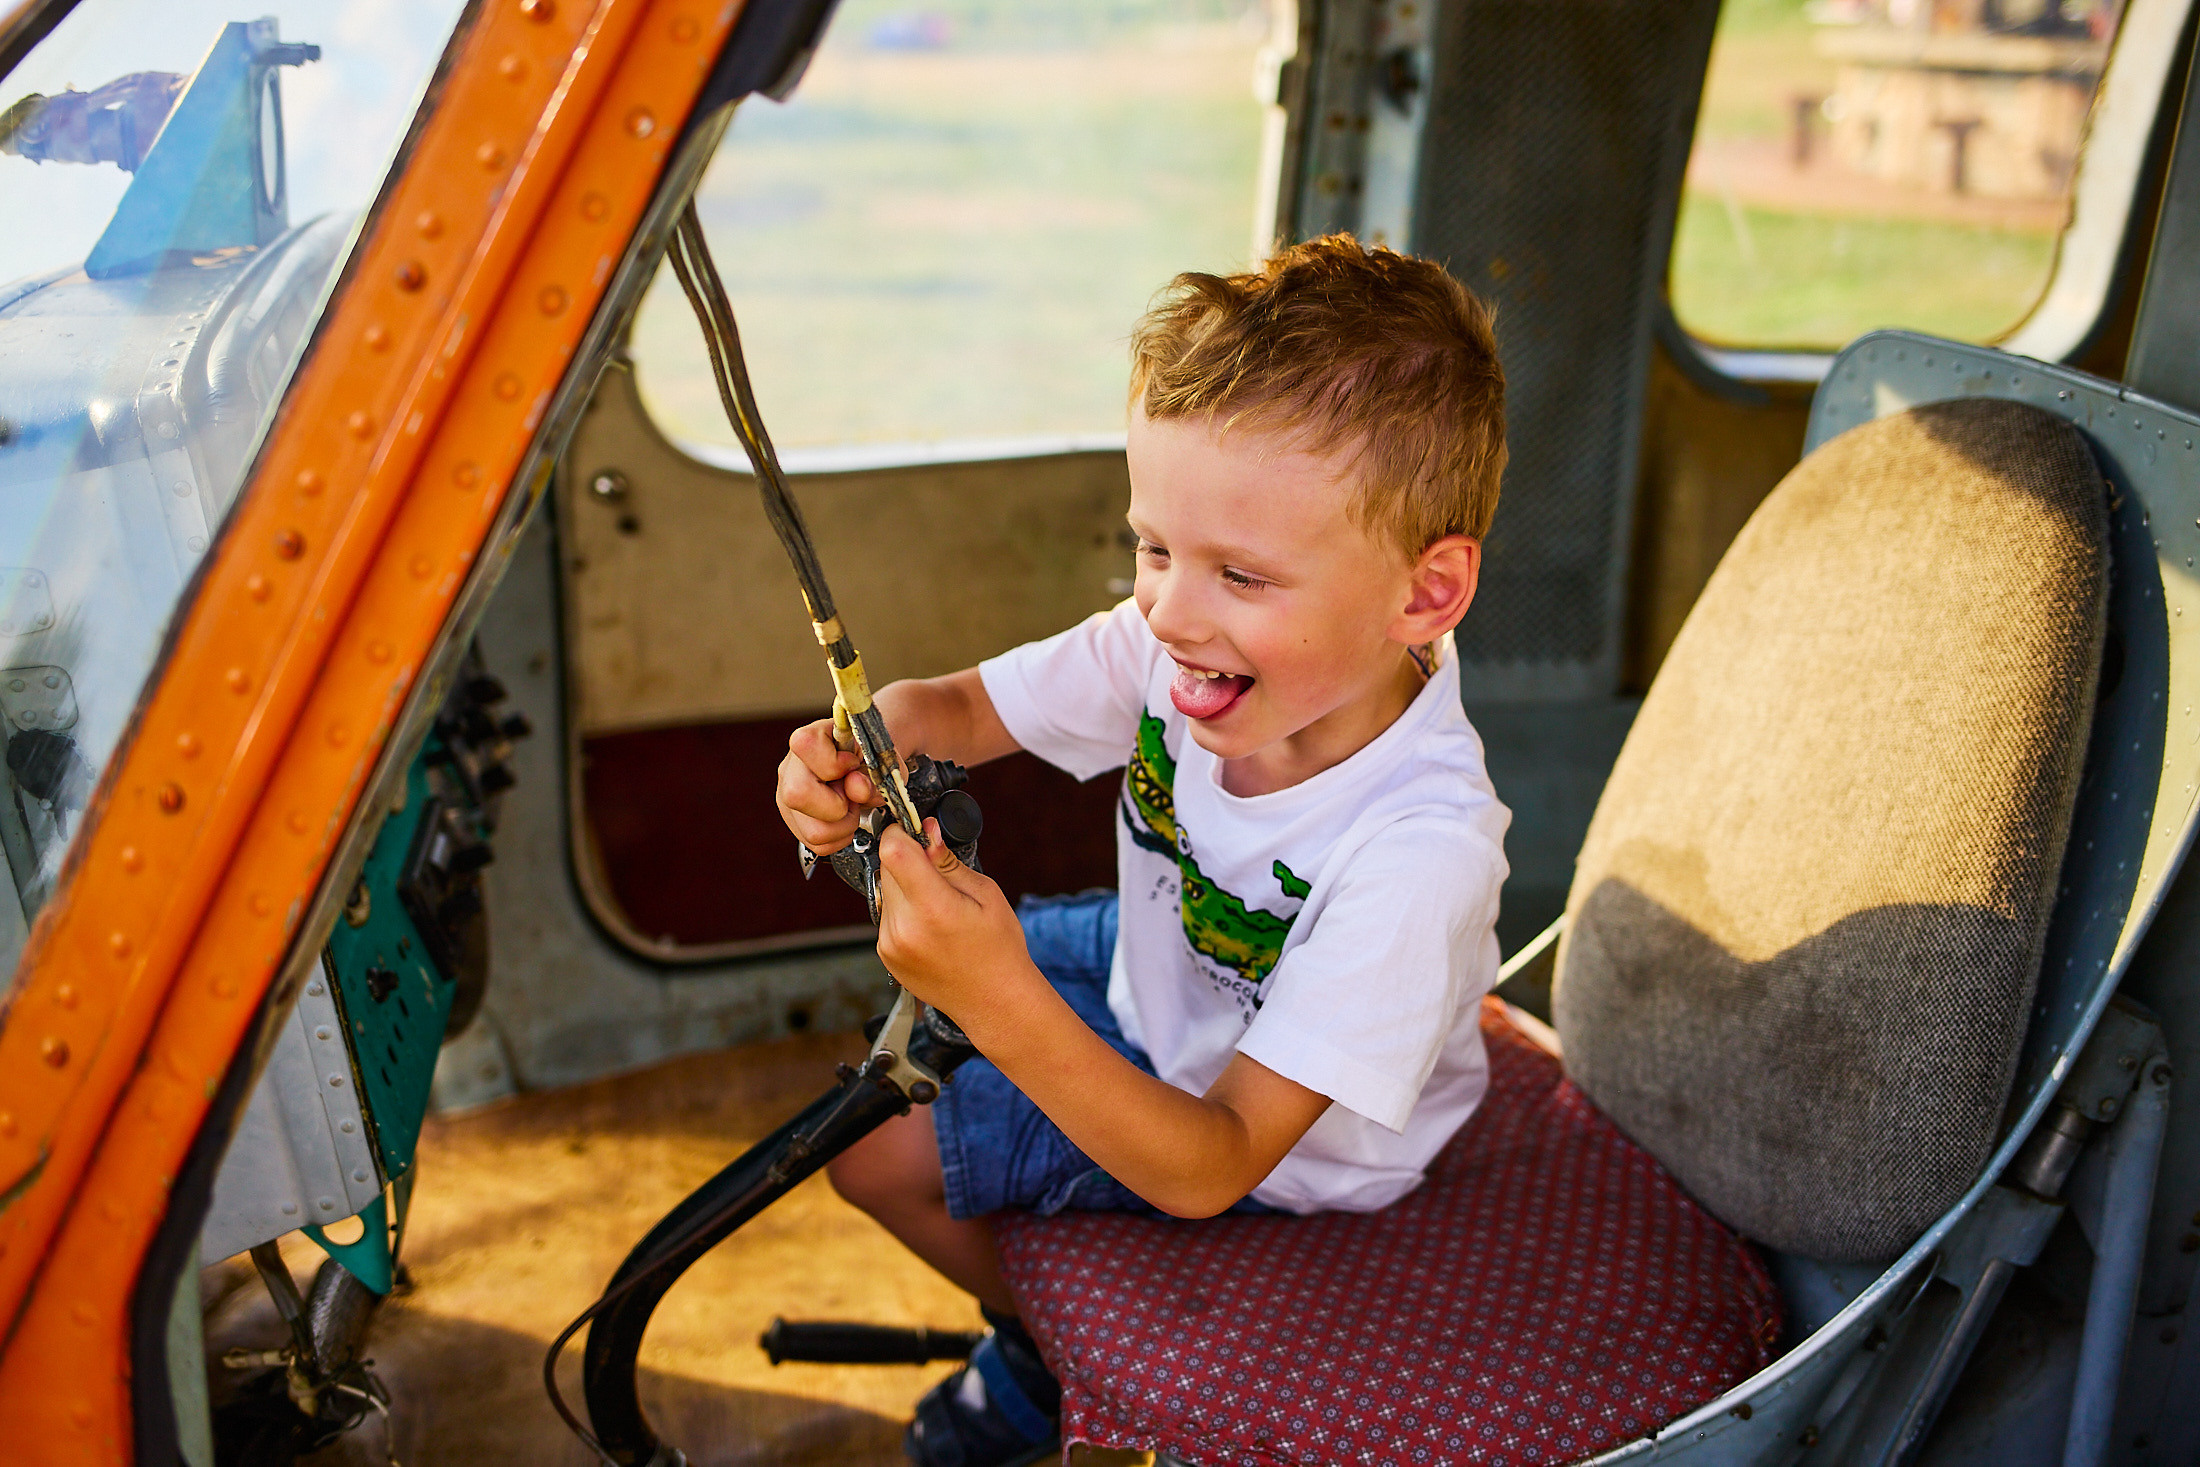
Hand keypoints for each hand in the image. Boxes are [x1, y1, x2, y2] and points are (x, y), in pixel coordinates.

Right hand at [775, 717, 882, 852]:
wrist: (866, 766)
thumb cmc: (871, 758)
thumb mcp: (881, 760)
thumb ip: (872, 774)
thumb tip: (856, 788)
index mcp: (809, 739)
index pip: (806, 746)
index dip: (834, 762)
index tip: (852, 765)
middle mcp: (791, 768)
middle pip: (797, 795)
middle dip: (837, 805)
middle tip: (852, 797)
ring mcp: (787, 797)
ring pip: (812, 830)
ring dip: (843, 826)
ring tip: (850, 808)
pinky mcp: (794, 821)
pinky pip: (817, 844)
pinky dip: (839, 837)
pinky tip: (844, 818)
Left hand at [876, 817, 1037, 1028]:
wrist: (993, 1001)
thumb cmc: (999, 948)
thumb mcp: (985, 894)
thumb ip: (948, 862)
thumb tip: (926, 831)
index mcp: (933, 908)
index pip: (893, 851)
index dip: (903, 833)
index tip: (918, 833)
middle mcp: (903, 928)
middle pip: (888, 867)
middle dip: (909, 859)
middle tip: (940, 874)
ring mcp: (889, 944)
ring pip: (886, 889)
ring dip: (906, 885)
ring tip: (939, 906)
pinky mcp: (885, 954)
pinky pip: (886, 912)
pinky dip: (904, 909)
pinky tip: (931, 925)